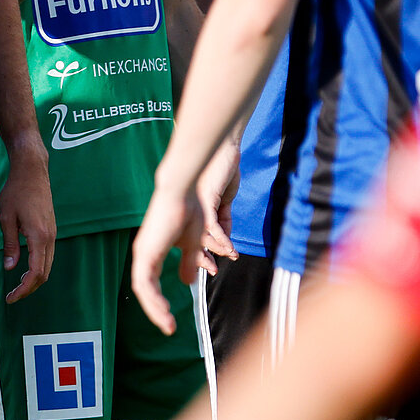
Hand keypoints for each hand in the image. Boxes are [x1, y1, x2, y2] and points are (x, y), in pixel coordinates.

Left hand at [0, 137, 55, 302]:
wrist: (32, 171)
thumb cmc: (16, 192)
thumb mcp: (6, 218)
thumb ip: (10, 244)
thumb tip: (11, 268)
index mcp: (39, 236)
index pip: (36, 272)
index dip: (24, 289)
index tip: (11, 298)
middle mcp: (50, 237)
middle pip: (45, 273)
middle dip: (29, 288)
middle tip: (12, 296)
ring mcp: (53, 233)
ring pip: (48, 265)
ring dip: (34, 278)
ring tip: (17, 285)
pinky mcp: (51, 229)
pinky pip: (48, 255)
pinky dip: (38, 267)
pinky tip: (25, 267)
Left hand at [130, 173, 203, 333]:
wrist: (184, 192)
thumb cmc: (189, 211)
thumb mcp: (192, 244)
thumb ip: (189, 262)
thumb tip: (188, 282)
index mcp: (153, 251)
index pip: (151, 283)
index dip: (159, 301)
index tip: (171, 317)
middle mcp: (144, 253)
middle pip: (145, 290)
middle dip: (156, 310)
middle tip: (169, 327)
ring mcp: (142, 253)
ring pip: (143, 290)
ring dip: (155, 309)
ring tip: (168, 325)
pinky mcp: (145, 252)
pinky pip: (144, 283)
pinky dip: (153, 299)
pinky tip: (164, 311)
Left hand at [195, 140, 240, 274]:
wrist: (225, 149)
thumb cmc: (222, 171)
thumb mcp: (224, 201)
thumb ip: (223, 220)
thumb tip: (225, 240)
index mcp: (191, 210)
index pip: (191, 239)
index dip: (199, 255)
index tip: (211, 267)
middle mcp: (190, 209)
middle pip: (192, 241)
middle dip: (202, 258)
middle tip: (213, 271)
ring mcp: (196, 205)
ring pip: (202, 236)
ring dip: (216, 249)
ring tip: (230, 256)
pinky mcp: (206, 200)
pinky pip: (212, 226)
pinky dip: (222, 238)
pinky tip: (229, 247)